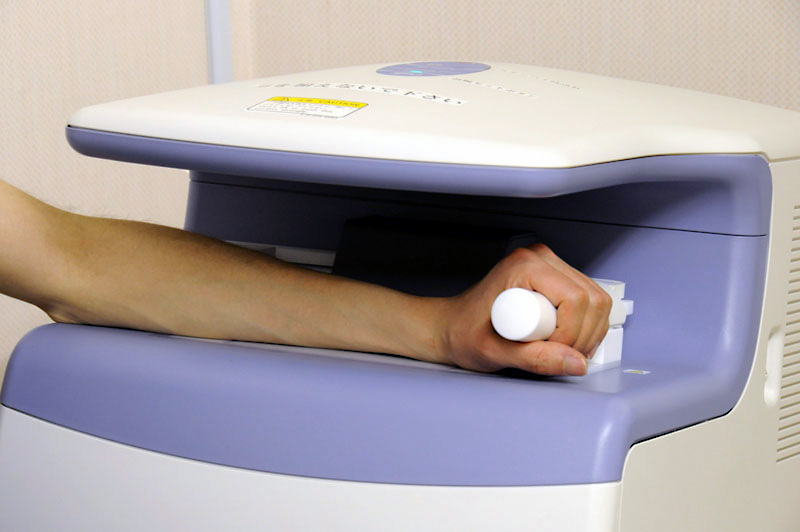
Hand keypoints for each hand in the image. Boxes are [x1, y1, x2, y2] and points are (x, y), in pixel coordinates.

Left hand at [436, 244, 611, 375]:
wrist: (453, 327)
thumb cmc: (465, 332)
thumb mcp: (495, 351)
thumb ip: (535, 360)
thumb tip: (576, 362)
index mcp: (524, 266)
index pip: (576, 299)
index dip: (571, 334)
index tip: (550, 352)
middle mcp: (541, 259)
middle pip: (592, 299)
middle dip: (581, 336)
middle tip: (555, 354)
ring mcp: (550, 266)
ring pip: (597, 301)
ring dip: (586, 334)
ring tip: (556, 348)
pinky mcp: (557, 279)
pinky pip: (591, 303)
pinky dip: (586, 328)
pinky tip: (564, 340)